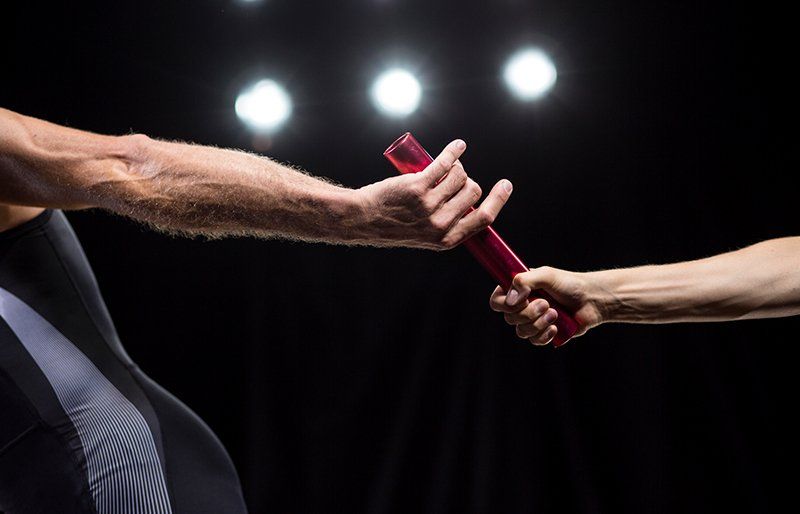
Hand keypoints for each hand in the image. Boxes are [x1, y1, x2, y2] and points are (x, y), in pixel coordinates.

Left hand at [355, 139, 512, 249]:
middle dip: (467, 180)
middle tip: (452, 178)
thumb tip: (470, 201)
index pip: (484, 219)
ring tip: (444, 167)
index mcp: (446, 240)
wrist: (364, 220)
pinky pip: (444, 164)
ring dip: (456, 167)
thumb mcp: (425, 235)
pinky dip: (453, 151)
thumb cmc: (395, 225)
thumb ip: (448, 224)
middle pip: (473, 192)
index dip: (498, 200)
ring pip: (459, 176)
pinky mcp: (417, 187)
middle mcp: (440, 225)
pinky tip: (457, 146)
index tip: (505, 185)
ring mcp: (428, 206)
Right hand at [489, 267, 607, 345]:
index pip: (496, 302)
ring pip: (521, 332)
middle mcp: (522, 306)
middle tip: (547, 303)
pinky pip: (534, 341)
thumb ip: (524, 281)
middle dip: (529, 313)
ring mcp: (532, 321)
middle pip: (509, 319)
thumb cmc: (569, 284)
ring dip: (539, 323)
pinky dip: (545, 335)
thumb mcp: (546, 275)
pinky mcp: (543, 333)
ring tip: (555, 313)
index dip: (505, 305)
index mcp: (518, 290)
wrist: (591, 300)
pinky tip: (556, 327)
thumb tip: (511, 300)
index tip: (522, 300)